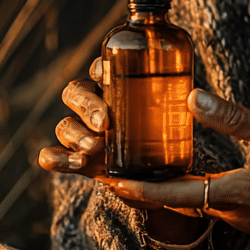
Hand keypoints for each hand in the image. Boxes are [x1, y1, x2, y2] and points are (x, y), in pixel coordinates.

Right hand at [37, 59, 203, 245]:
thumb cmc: (175, 140)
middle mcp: (99, 106)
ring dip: (75, 134)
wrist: (170, 182)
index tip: (106, 73)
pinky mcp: (83, 161)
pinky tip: (72, 163)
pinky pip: (53, 156)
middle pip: (76, 93)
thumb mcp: (184, 120)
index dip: (99, 66)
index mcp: (120, 87)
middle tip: (105, 122)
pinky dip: (55, 158)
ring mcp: (87, 134)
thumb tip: (196, 96)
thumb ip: (189, 107)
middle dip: (86, 104)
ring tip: (94, 148)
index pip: (101, 67)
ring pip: (65, 124)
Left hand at [98, 89, 249, 242]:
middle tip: (117, 170)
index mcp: (230, 195)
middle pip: (176, 202)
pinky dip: (195, 190)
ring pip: (195, 203)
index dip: (136, 190)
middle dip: (146, 188)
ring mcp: (243, 218)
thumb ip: (233, 118)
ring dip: (170, 189)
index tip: (109, 181)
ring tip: (148, 167)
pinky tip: (194, 173)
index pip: (170, 196)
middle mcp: (230, 212)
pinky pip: (215, 205)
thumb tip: (194, 97)